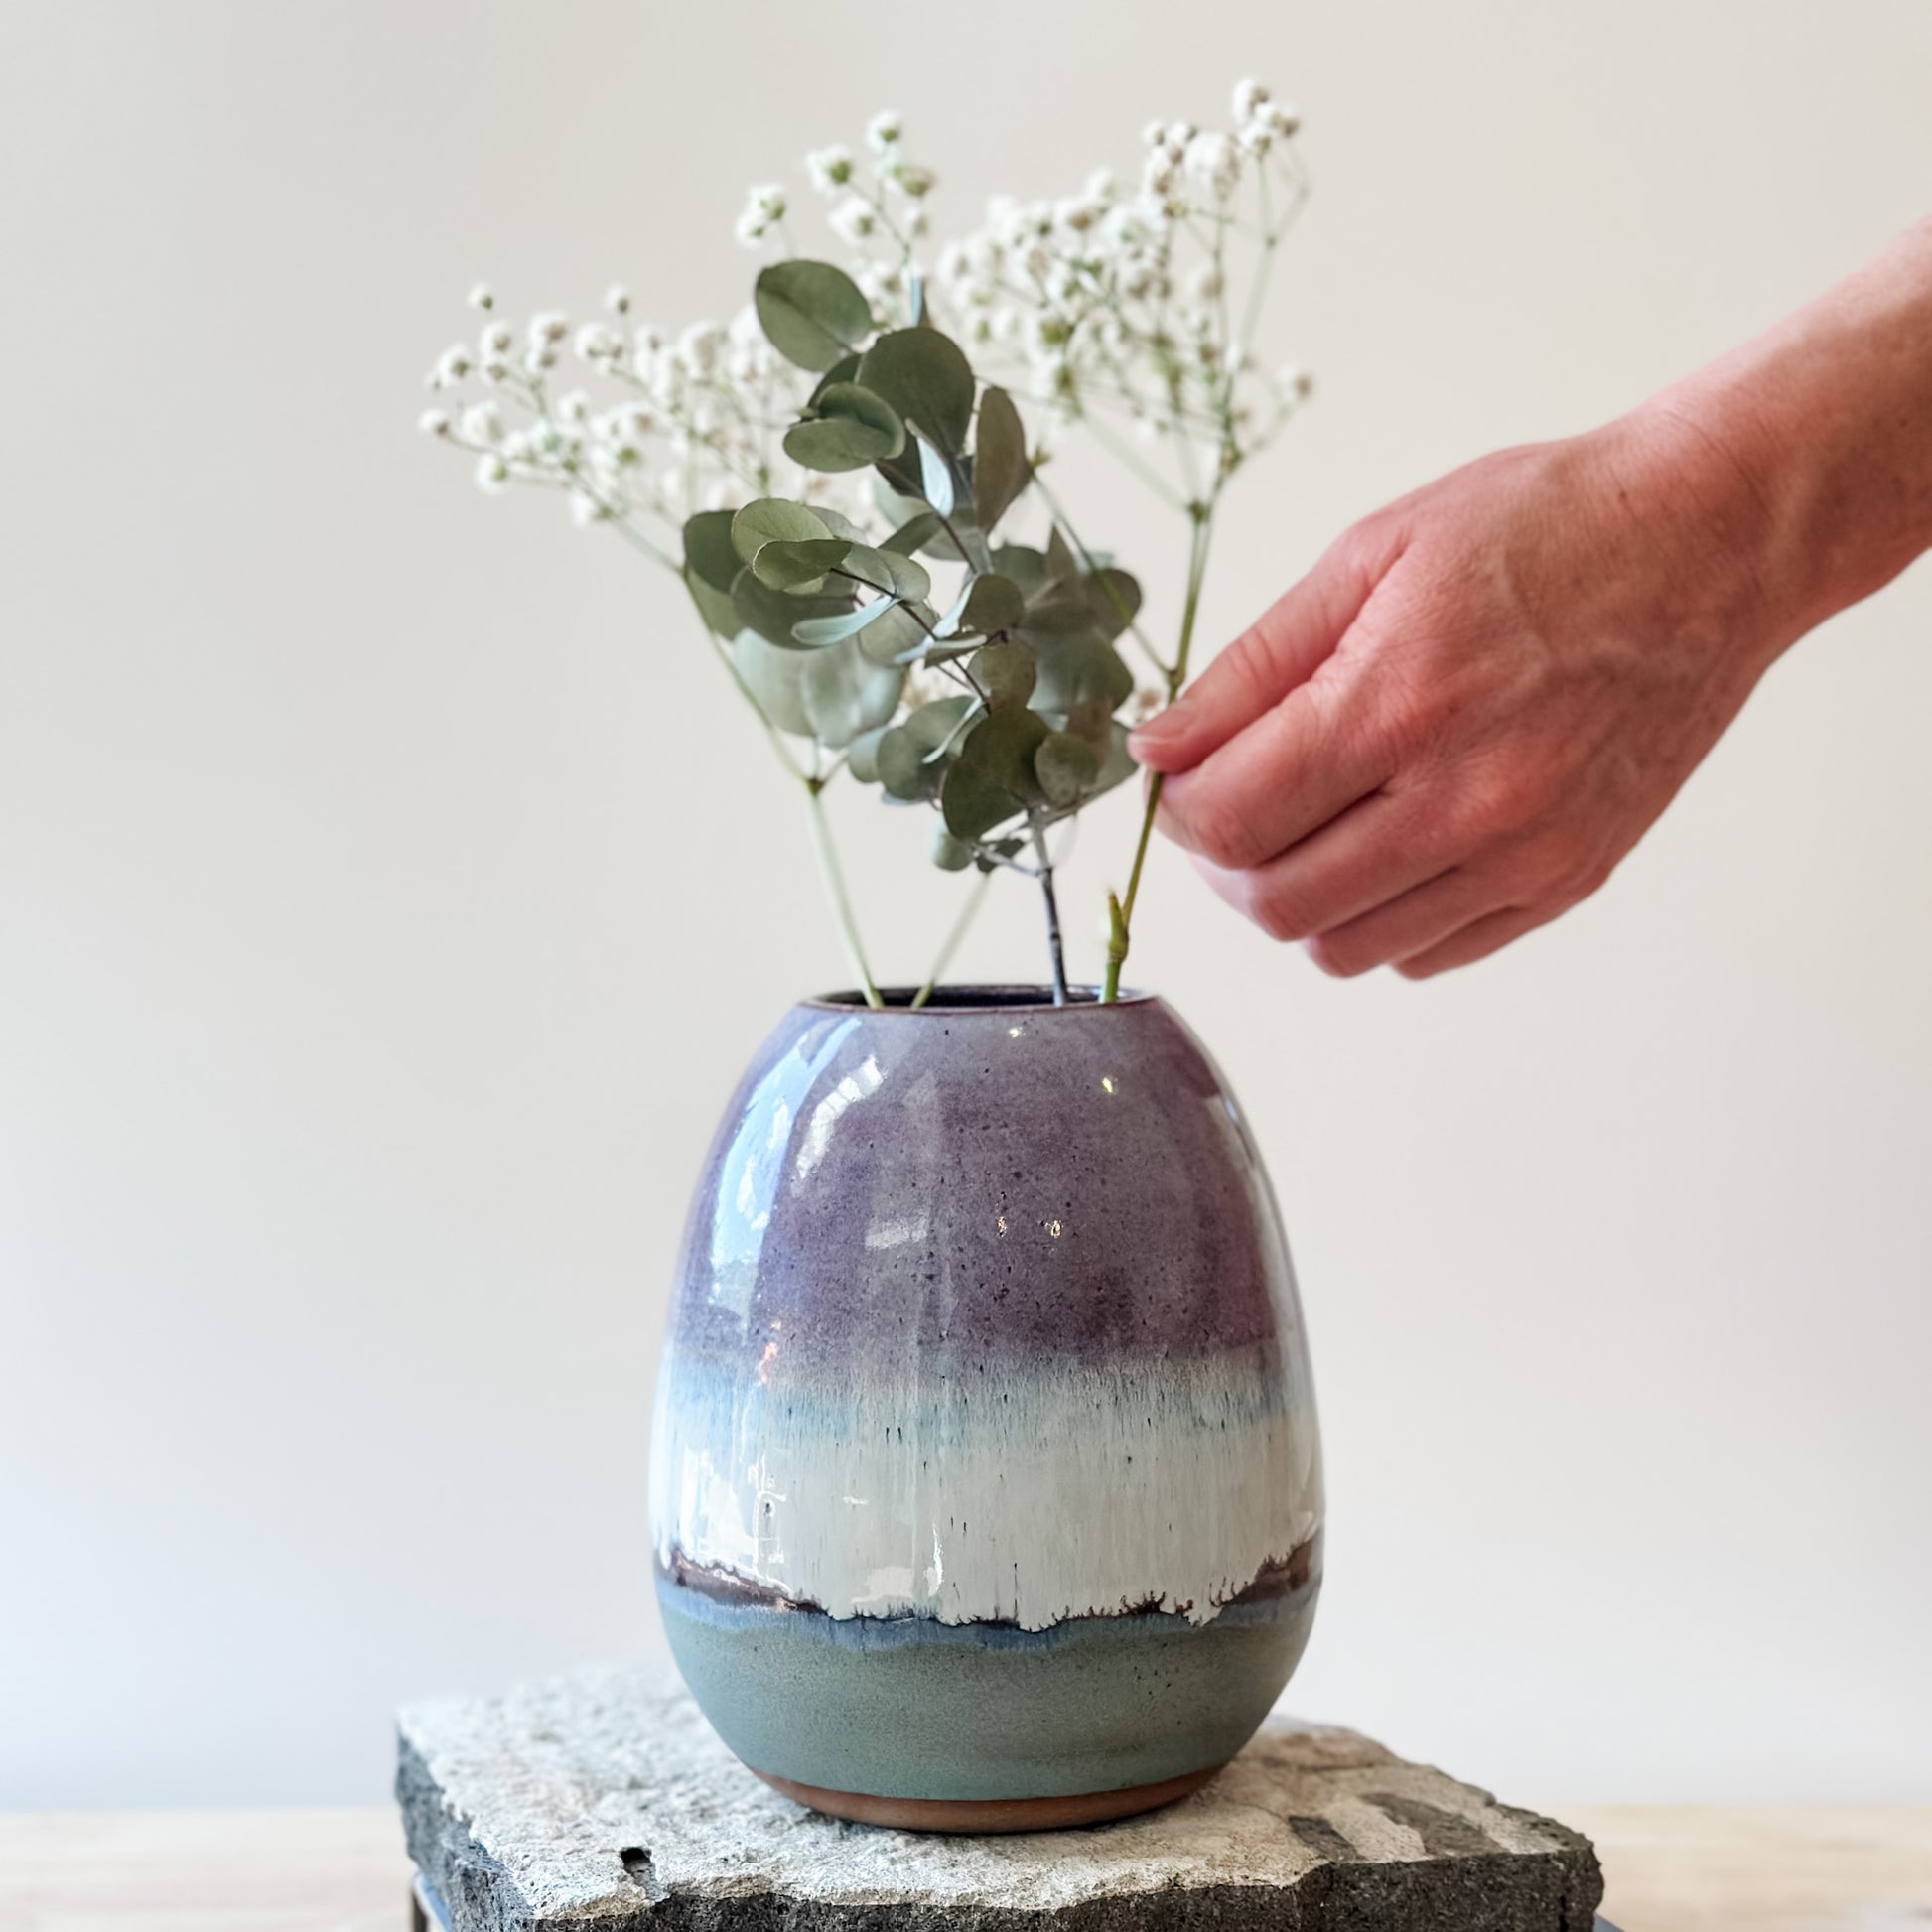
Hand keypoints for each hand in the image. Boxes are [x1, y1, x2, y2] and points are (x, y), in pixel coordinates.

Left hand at [1128, 408, 1794, 977]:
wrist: (1708, 543)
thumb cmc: (1543, 528)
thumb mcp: (1372, 555)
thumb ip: (1250, 667)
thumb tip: (1157, 744)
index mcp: (1400, 704)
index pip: (1231, 821)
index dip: (1178, 810)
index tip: (1182, 778)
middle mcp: (1464, 800)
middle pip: (1276, 903)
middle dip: (1225, 862)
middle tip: (1234, 804)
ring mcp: (1522, 855)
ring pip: (1343, 948)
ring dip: (1296, 899)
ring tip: (1311, 822)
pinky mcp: (1564, 883)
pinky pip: (1425, 953)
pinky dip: (1377, 920)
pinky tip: (1385, 846)